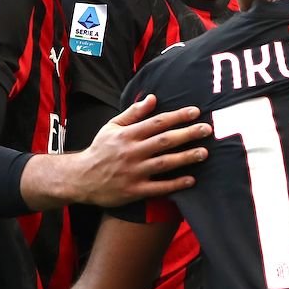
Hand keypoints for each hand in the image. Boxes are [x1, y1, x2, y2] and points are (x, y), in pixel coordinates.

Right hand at [78, 95, 211, 206]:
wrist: (80, 178)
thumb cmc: (100, 150)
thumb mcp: (111, 127)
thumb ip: (133, 113)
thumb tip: (153, 98)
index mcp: (127, 135)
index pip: (157, 122)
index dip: (177, 116)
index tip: (196, 112)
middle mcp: (132, 152)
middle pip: (164, 140)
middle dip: (188, 134)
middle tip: (207, 129)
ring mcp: (133, 172)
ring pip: (164, 163)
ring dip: (186, 157)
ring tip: (204, 153)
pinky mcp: (134, 190)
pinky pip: (159, 187)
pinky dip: (175, 184)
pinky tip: (191, 179)